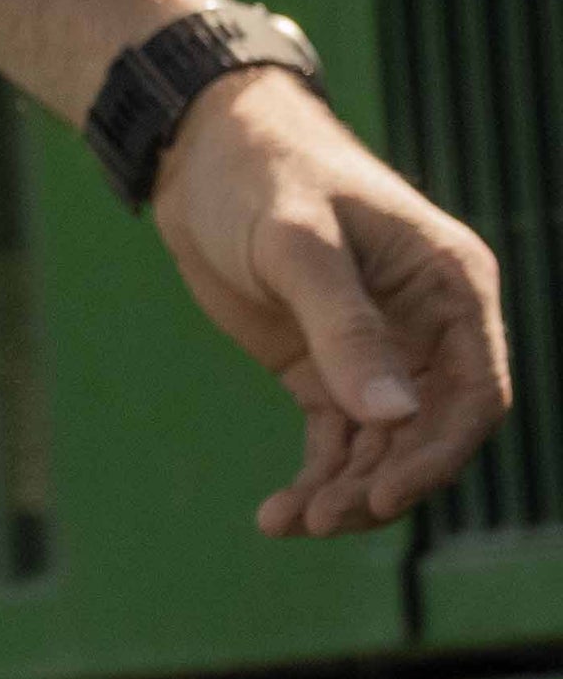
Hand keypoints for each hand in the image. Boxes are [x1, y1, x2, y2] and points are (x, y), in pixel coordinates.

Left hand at [152, 69, 509, 536]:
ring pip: (382, 450)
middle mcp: (428, 327)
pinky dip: (314, 480)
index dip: (439, 452)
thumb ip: (345, 329)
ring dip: (346, 493)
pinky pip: (337, 443)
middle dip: (384, 484)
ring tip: (291, 522)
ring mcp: (377, 354)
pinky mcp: (325, 371)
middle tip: (324, 519)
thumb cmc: (266, 176)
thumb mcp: (301, 247)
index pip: (475, 391)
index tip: (385, 495)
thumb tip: (395, 417)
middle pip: (430, 435)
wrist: (202, 155)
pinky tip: (277, 515)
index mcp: (452, 286)